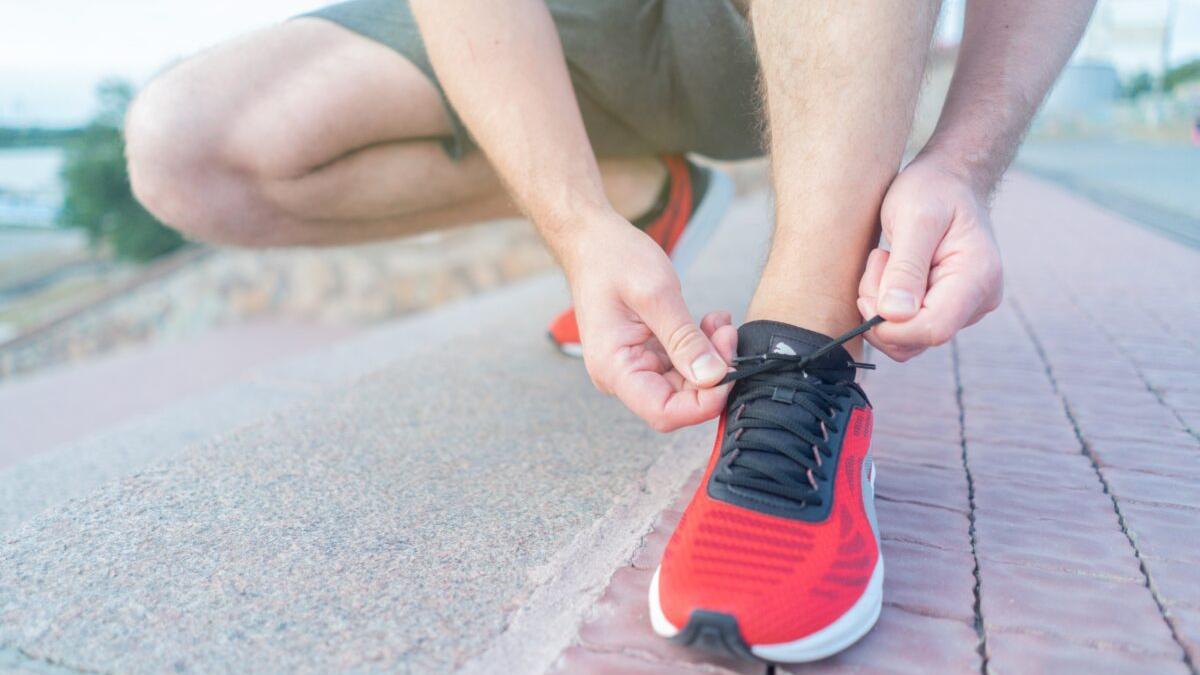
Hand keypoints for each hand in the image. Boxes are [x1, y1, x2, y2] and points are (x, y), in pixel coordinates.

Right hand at [562, 211, 736, 431]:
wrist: (592, 240)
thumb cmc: (613, 259)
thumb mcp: (656, 295)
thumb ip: (685, 340)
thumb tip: (714, 377)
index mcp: (614, 368)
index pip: (664, 412)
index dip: (703, 402)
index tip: (729, 370)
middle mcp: (621, 375)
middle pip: (679, 400)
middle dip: (712, 373)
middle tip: (727, 334)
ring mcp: (633, 366)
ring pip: (684, 384)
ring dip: (710, 357)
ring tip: (719, 323)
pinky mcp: (645, 354)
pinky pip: (680, 365)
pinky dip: (701, 348)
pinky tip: (710, 323)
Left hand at [857, 155, 1002, 360]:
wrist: (949, 179)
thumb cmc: (933, 189)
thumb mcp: (914, 217)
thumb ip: (905, 268)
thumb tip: (894, 315)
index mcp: (978, 278)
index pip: (932, 329)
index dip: (890, 325)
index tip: (867, 293)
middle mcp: (978, 300)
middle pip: (918, 338)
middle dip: (881, 312)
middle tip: (878, 262)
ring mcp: (964, 308)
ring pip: (909, 338)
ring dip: (881, 308)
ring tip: (885, 261)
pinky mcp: (946, 308)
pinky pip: (909, 327)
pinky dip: (888, 307)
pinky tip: (890, 273)